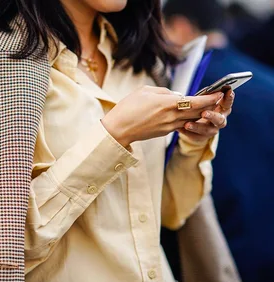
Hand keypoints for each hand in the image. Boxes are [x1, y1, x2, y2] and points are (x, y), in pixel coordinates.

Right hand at [101, 85, 223, 146]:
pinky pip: (180, 125)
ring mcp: (169, 127)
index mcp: (168, 104)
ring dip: (200, 114)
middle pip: (198, 113)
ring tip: (206, 107)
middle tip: (218, 100)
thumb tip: (176, 95)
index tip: (219, 94)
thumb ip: (164, 91)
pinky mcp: (164, 133)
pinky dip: (187, 120)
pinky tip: (187, 115)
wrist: (118, 129)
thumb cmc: (128, 107)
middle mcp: (172, 117)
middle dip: (209, 107)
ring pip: (191, 120)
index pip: (196, 102)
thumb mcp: (145, 91)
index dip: (210, 98)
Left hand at [179, 89, 234, 141]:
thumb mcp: (202, 100)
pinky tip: (179, 128)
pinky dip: (188, 132)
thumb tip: (201, 90)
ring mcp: (212, 130)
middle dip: (212, 116)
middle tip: (204, 113)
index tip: (227, 92)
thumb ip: (205, 96)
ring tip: (187, 124)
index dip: (229, 98)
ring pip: (207, 130)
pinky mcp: (202, 137)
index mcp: (223, 108)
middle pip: (220, 120)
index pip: (228, 103)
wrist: (195, 124)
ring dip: (197, 127)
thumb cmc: (200, 106)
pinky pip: (196, 136)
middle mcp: (220, 120)